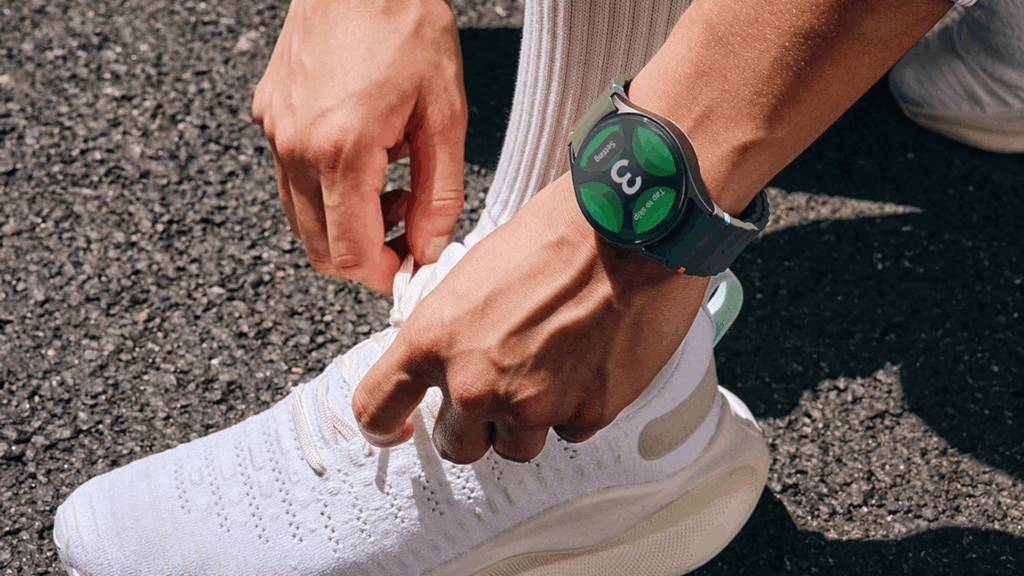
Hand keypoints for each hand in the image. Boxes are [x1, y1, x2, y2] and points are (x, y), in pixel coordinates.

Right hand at [252, 0, 466, 293]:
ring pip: (302, 217)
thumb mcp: (444, 114)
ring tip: (391, 186)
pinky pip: (291, 179)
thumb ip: (439, 193)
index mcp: (341, 150)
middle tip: (407, 226)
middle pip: (318, 248)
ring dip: (345, 223)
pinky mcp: (270, 116)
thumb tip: (429, 249)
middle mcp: (295, 148)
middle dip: (364, 255)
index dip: (382, 275)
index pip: (348, 254)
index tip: (410, 267)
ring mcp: (276, 132)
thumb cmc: (406, 26)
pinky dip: (326, 190)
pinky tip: (364, 157)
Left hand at [351, 173, 711, 462]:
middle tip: (499, 386)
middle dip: (474, 422)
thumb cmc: (555, 234)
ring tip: (549, 369)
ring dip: (526, 420)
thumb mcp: (471, 274)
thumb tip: (442, 361)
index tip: (395, 430)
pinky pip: (569, 430)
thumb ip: (448, 332)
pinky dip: (574, 407)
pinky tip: (585, 363)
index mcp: (433, 341)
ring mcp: (533, 406)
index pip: (375, 408)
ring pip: (515, 447)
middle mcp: (476, 384)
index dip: (382, 426)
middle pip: (456, 446)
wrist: (627, 229)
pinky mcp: (587, 413)